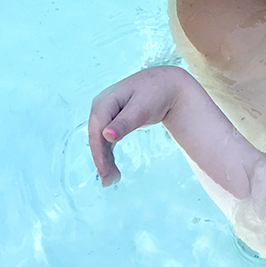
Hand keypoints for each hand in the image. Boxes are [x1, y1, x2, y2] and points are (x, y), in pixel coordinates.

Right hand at [88, 65, 190, 185]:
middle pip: (96, 137)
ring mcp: (107, 114)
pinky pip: (107, 140)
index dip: (99, 152)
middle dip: (101, 160)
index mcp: (104, 102)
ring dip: (105, 160)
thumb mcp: (143, 108)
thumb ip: (125, 122)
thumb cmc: (157, 93)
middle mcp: (102, 107)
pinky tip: (113, 170)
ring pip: (101, 141)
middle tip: (109, 182)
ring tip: (112, 180)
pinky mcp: (114, 120)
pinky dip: (109, 155)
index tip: (104, 172)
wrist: (168, 84)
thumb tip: (107, 135)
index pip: (96, 130)